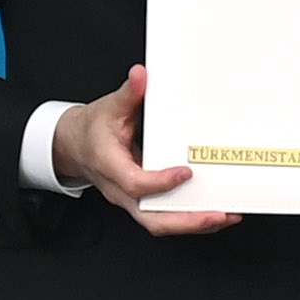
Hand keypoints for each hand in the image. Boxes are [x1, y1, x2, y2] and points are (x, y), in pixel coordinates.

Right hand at [51, 64, 239, 235]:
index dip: (161, 182)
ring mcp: (131, 200)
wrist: (74, 146)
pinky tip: (213, 213)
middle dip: (186, 220)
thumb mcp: (109, 108)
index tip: (186, 172)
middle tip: (217, 214)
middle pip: (152, 218)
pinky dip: (188, 219)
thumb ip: (129, 93)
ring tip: (225, 216)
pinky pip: (163, 218)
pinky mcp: (141, 202)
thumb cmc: (93, 130)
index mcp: (111, 166)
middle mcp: (121, 190)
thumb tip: (141, 76)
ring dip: (193, 223)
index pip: (136, 183)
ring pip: (159, 223)